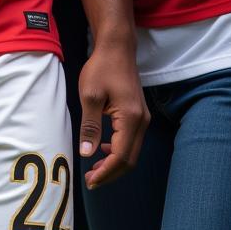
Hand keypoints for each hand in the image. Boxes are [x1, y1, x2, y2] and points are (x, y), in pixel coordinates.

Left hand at [77, 36, 148, 188]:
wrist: (117, 48)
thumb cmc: (102, 68)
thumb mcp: (90, 96)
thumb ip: (90, 127)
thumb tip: (87, 154)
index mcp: (130, 118)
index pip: (121, 156)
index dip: (106, 172)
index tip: (90, 181)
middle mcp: (142, 121)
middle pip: (130, 159)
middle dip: (111, 173)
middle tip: (91, 180)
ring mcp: (142, 118)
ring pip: (132, 152)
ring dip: (115, 163)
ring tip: (95, 168)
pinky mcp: (139, 114)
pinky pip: (131, 141)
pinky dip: (119, 151)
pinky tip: (104, 148)